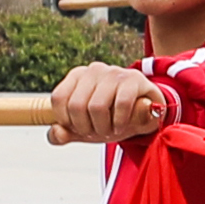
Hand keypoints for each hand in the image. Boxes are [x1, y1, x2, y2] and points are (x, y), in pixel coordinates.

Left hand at [47, 62, 165, 144]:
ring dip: (103, 127)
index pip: (59, 98)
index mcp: (77, 75)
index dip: (66, 120)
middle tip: (96, 133)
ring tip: (110, 131)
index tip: (79, 129)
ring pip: (97, 106)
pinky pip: (121, 104)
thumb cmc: (112, 117)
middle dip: (85, 128)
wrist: (147, 111)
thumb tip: (57, 132)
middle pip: (77, 105)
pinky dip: (120, 122)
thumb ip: (64, 133)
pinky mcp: (135, 79)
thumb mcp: (86, 127)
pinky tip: (121, 127)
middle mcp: (94, 70)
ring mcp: (115, 72)